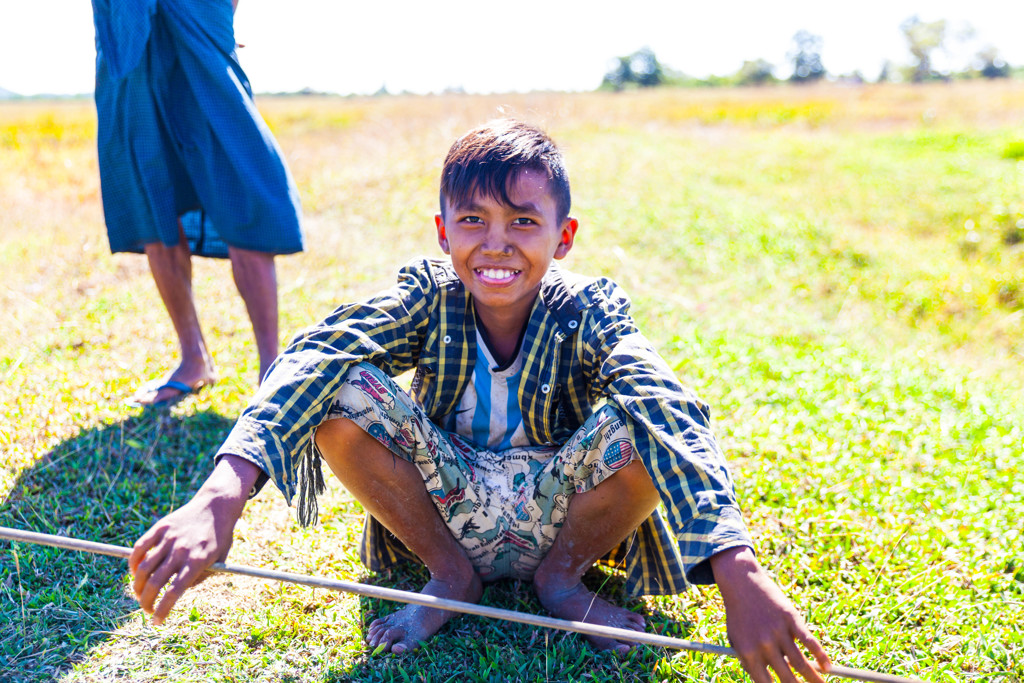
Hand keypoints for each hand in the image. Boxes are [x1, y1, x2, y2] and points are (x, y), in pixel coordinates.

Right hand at [128, 455, 259, 623]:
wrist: (216, 505)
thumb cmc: (220, 536)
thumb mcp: (220, 560)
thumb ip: (201, 578)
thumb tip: (176, 593)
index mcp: (198, 561)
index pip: (174, 592)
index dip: (162, 610)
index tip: (156, 622)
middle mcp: (181, 551)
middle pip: (154, 583)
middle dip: (146, 602)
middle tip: (146, 609)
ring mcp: (169, 538)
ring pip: (143, 568)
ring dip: (136, 586)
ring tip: (139, 593)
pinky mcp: (160, 527)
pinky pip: (140, 548)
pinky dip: (133, 563)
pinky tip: (134, 572)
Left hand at [711, 546, 830, 682]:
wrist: (741, 583)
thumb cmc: (738, 615)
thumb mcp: (736, 639)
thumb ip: (749, 661)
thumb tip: (766, 681)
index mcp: (748, 653)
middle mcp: (764, 645)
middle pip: (787, 678)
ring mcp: (779, 632)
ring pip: (801, 664)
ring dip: (815, 679)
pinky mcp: (791, 619)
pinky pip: (809, 642)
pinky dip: (821, 656)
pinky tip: (827, 667)